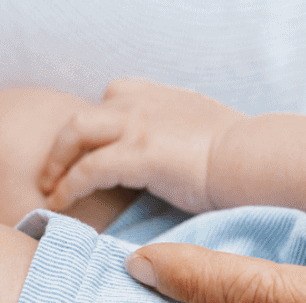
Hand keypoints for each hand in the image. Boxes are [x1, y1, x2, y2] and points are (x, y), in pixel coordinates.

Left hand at [39, 78, 243, 213]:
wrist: (254, 159)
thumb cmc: (244, 159)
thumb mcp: (211, 136)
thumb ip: (188, 141)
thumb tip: (188, 164)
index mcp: (163, 99)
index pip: (116, 94)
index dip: (99, 121)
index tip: (92, 147)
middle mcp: (144, 103)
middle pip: (85, 114)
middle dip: (63, 144)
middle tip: (53, 173)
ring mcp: (137, 124)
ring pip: (76, 132)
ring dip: (57, 162)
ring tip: (51, 190)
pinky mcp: (136, 153)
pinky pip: (89, 169)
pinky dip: (69, 187)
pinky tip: (60, 205)